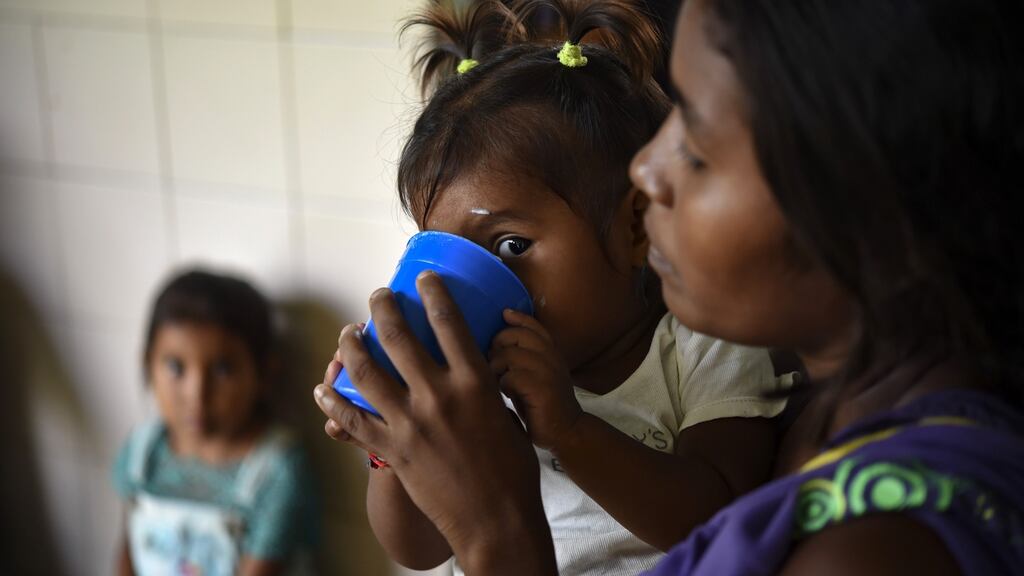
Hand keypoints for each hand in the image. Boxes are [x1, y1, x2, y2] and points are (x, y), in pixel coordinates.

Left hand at [313, 271, 555, 573]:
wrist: (497, 520)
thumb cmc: (513, 469)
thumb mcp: (506, 415)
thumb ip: (484, 388)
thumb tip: (474, 367)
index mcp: (475, 383)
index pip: (450, 323)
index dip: (433, 293)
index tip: (423, 277)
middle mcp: (439, 397)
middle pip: (399, 337)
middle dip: (382, 308)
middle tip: (377, 296)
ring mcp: (411, 424)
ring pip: (367, 372)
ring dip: (351, 346)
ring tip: (348, 332)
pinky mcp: (394, 451)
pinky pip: (353, 420)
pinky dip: (333, 402)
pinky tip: (324, 389)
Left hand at [489, 310, 583, 451]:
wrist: (567, 432)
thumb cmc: (542, 405)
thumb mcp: (534, 376)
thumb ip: (522, 359)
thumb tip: (494, 347)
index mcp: (551, 352)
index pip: (533, 326)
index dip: (518, 318)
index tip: (504, 313)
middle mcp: (551, 357)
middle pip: (516, 336)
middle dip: (498, 345)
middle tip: (493, 362)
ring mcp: (548, 371)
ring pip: (509, 355)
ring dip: (496, 367)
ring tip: (497, 381)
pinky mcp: (541, 388)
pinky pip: (510, 377)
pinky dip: (503, 385)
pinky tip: (506, 395)